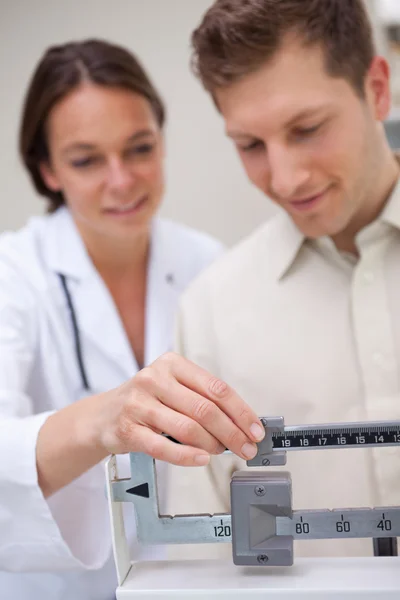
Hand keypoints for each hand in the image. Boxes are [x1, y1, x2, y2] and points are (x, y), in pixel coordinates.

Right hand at [95, 352, 264, 466]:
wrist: (102, 415)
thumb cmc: (145, 401)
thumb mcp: (172, 387)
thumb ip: (201, 398)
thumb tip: (240, 423)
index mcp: (172, 364)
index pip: (216, 388)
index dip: (241, 411)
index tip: (255, 429)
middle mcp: (154, 379)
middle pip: (205, 409)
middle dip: (232, 433)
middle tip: (246, 448)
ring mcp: (139, 404)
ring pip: (187, 428)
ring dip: (212, 445)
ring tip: (221, 452)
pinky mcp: (127, 429)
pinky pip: (164, 447)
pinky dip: (187, 456)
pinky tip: (201, 459)